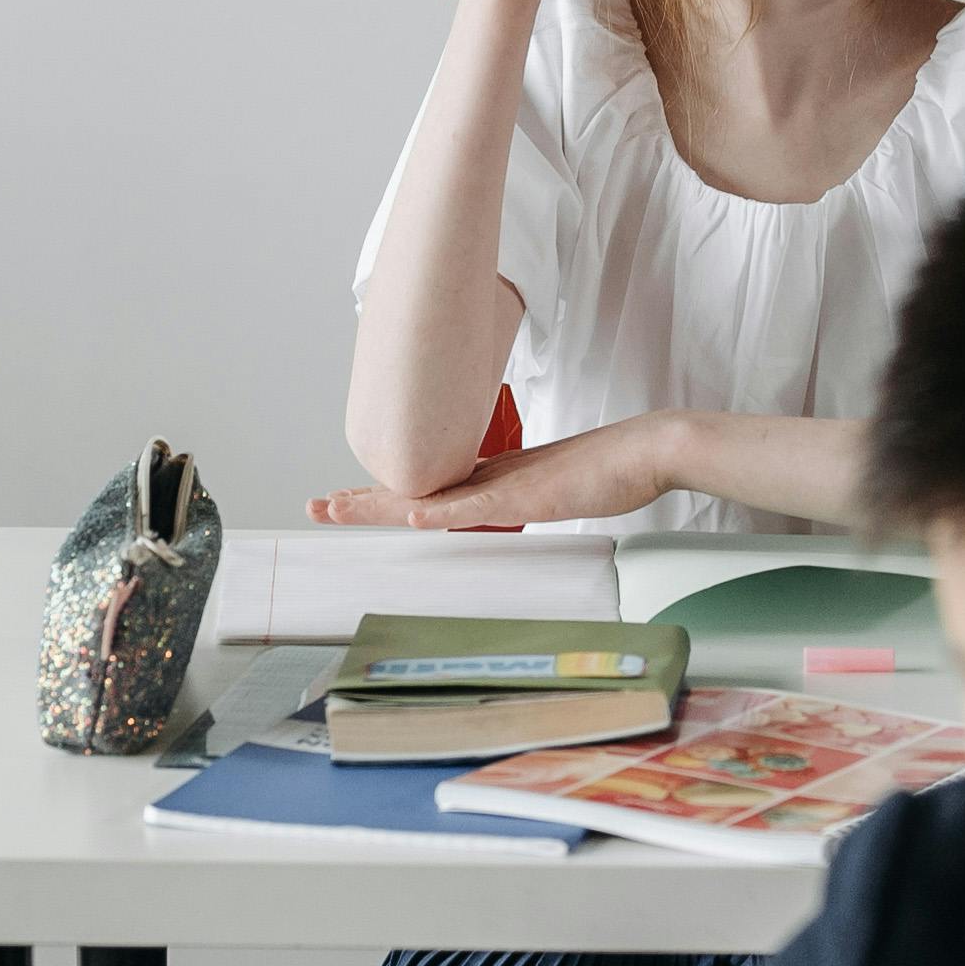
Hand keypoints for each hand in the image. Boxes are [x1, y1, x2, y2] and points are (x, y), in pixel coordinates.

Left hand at [308, 413, 694, 530]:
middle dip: (362, 499)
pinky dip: (440, 512)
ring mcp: (507, 484)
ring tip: (336, 507)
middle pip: (414, 490)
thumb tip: (510, 502)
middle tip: (315, 505)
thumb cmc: (614, 469)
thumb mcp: (557, 487)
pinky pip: (477, 507)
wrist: (649, 448)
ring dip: (381, 503)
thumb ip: (528, 494)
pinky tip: (410, 517)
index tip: (347, 501)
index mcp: (496, 478)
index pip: (428, 490)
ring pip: (431, 497)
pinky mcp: (529, 493)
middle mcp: (491, 476)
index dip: (386, 496)